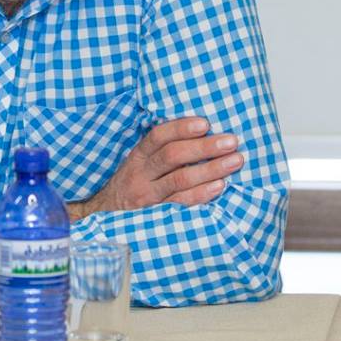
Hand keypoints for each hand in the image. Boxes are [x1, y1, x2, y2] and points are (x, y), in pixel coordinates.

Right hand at [67, 117, 240, 218]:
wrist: (105, 216)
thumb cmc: (134, 183)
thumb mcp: (141, 162)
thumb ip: (163, 149)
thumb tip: (204, 131)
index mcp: (139, 155)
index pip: (158, 136)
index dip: (181, 128)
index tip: (205, 123)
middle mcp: (141, 173)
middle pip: (172, 156)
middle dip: (204, 148)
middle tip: (231, 141)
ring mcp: (148, 195)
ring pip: (179, 180)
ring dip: (210, 169)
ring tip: (235, 161)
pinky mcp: (156, 215)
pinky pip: (180, 204)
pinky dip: (201, 194)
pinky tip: (219, 186)